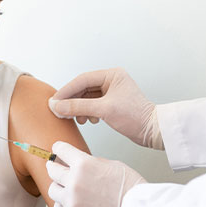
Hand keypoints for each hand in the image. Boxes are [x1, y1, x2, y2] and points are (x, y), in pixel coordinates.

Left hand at [46, 141, 146, 206]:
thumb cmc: (130, 187)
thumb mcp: (110, 164)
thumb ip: (89, 163)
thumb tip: (77, 164)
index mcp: (83, 164)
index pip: (61, 150)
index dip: (58, 149)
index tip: (56, 150)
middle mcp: (74, 182)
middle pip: (52, 170)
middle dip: (54, 167)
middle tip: (55, 168)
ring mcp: (72, 202)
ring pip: (52, 190)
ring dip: (59, 188)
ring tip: (66, 189)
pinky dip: (62, 206)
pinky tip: (69, 204)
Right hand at [48, 68, 163, 148]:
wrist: (152, 131)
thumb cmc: (135, 117)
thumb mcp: (103, 110)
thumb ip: (78, 106)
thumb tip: (56, 105)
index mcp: (112, 75)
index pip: (82, 80)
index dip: (66, 91)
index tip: (54, 101)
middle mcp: (111, 80)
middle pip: (83, 88)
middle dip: (71, 101)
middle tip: (59, 111)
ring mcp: (111, 92)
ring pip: (86, 97)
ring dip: (78, 108)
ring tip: (75, 118)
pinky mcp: (112, 103)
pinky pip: (92, 105)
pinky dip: (86, 112)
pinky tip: (88, 120)